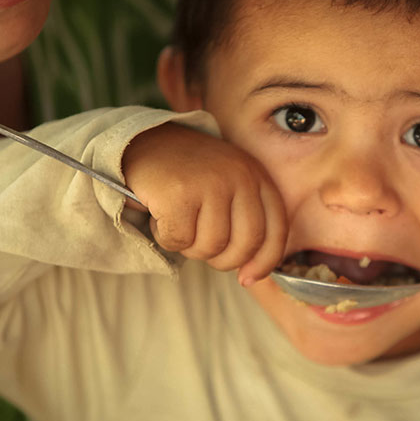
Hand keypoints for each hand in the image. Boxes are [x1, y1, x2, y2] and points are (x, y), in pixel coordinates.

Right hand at [122, 123, 286, 285]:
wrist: (144, 142)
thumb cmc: (189, 176)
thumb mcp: (230, 187)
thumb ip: (246, 220)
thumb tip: (252, 273)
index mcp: (257, 176)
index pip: (275, 230)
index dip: (264, 262)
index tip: (247, 277)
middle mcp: (240, 176)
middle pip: (244, 245)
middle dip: (222, 260)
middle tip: (202, 248)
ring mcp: (210, 183)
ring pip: (210, 246)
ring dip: (189, 247)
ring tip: (179, 224)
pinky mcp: (179, 193)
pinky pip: (179, 240)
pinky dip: (165, 238)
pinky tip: (161, 217)